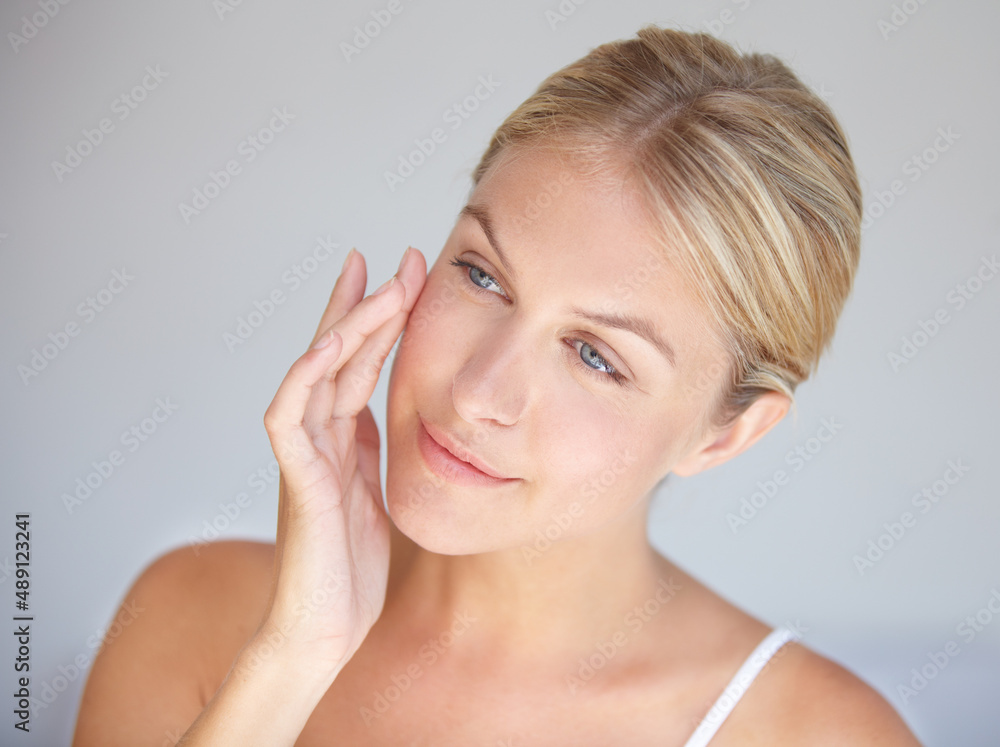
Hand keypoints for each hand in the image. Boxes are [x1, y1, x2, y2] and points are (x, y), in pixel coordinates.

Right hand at [255, 245, 425, 678]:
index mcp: (341, 439)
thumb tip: (381, 410)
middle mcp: (319, 437)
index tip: (403, 278)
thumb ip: (368, 450)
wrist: (326, 629)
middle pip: (337, 355)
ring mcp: (305, 455)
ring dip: (346, 325)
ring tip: (376, 283)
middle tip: (392, 259)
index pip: (357, 365)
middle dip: (364, 305)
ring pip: (318, 373)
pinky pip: (289, 417)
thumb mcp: (373, 492)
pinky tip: (329, 344)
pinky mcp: (297, 480)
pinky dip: (305, 378)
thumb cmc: (349, 569)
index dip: (377, 321)